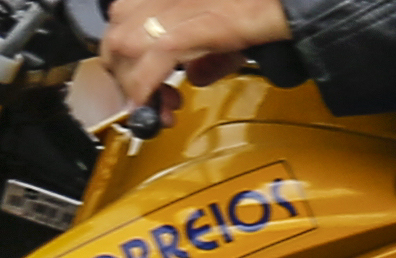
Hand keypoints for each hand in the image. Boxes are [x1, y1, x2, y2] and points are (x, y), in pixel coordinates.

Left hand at [89, 0, 290, 122]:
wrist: (279, 5)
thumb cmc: (253, 11)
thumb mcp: (222, 36)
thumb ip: (204, 57)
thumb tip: (195, 78)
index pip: (120, 27)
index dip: (124, 63)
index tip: (141, 86)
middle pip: (115, 42)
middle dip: (127, 80)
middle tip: (154, 103)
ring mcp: (170, 10)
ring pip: (125, 52)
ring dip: (138, 89)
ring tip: (164, 108)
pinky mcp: (185, 29)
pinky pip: (151, 63)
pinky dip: (148, 89)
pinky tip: (157, 107)